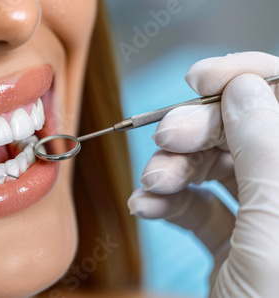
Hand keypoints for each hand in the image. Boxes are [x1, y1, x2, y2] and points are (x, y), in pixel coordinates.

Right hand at [127, 52, 278, 296]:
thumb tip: (244, 89)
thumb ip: (265, 145)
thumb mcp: (276, 222)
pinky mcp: (233, 244)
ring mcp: (263, 219)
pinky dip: (167, 202)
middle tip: (163, 137)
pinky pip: (198, 207)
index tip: (200, 78)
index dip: (248, 79)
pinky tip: (147, 208)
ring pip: (215, 167)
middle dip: (197, 128)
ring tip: (152, 183)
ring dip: (173, 167)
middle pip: (244, 131)